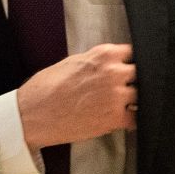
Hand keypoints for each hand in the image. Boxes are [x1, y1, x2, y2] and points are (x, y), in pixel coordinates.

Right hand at [17, 43, 137, 149]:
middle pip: (141, 74)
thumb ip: (95, 62)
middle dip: (134, 81)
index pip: (133, 53)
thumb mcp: (71, 62)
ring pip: (141, 96)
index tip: (129, 69)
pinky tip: (125, 120)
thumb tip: (107, 66)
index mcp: (103, 55)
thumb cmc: (46, 88)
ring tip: (124, 105)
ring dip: (134, 101)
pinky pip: (136, 118)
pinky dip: (132, 120)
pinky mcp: (115, 118)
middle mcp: (113, 72)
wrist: (33, 113)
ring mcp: (116, 96)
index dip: (130, 62)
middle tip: (125, 89)